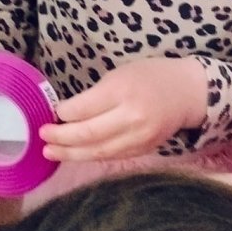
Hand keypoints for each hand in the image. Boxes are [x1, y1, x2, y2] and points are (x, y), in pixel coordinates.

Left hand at [41, 57, 207, 161]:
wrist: (188, 93)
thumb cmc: (150, 76)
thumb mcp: (121, 73)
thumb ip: (96, 95)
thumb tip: (66, 113)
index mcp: (124, 91)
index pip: (85, 109)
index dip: (63, 114)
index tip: (51, 114)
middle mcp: (132, 117)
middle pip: (89, 134)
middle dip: (61, 138)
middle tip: (43, 137)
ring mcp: (139, 137)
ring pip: (99, 151)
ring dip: (71, 153)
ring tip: (51, 152)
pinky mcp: (143, 150)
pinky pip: (112, 156)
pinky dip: (91, 156)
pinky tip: (76, 154)